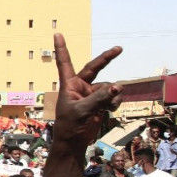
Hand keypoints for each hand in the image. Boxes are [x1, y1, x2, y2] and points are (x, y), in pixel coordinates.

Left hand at [52, 34, 122, 149]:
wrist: (74, 143)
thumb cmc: (70, 126)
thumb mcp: (83, 111)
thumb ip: (100, 98)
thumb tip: (117, 87)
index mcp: (69, 85)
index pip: (64, 62)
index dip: (61, 48)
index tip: (57, 34)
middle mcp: (80, 86)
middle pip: (95, 68)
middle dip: (107, 59)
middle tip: (119, 48)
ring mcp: (91, 94)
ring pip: (109, 87)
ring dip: (112, 96)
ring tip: (107, 107)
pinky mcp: (100, 102)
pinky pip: (113, 96)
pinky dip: (114, 102)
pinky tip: (110, 111)